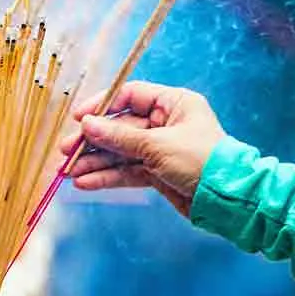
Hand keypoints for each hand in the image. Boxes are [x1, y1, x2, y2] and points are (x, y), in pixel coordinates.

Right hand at [60, 81, 226, 216]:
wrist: (227, 199)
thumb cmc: (201, 161)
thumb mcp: (157, 145)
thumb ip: (120, 137)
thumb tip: (87, 124)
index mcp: (173, 104)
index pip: (130, 96)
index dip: (103, 106)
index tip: (79, 119)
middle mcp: (165, 123)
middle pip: (120, 127)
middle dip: (93, 141)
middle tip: (67, 151)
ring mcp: (160, 149)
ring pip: (120, 152)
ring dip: (95, 162)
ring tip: (68, 173)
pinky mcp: (158, 173)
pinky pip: (127, 171)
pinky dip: (108, 177)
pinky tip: (86, 182)